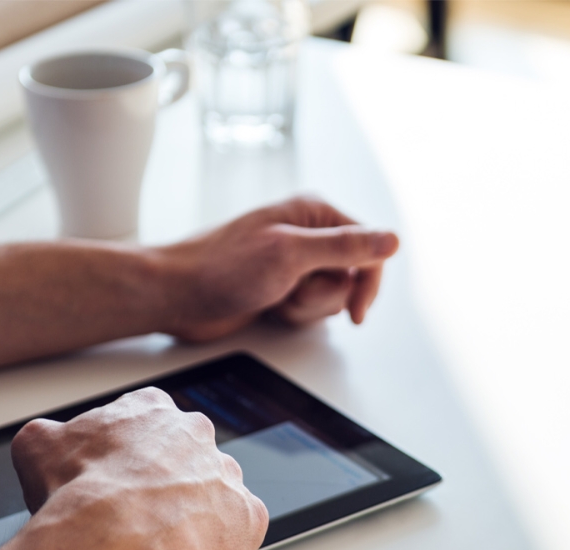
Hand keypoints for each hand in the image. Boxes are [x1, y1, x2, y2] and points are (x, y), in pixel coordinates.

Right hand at [10, 387, 267, 549]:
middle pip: (185, 456)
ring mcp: (227, 474)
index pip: (147, 423)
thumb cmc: (79, 493)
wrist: (113, 539)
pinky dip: (221, 544)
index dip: (129, 455)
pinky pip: (241, 529)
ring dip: (195, 514)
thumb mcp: (36, 448)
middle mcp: (196, 433)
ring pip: (215, 493)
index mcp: (151, 410)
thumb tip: (43, 443)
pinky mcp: (249, 517)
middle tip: (138, 514)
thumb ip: (49, 437)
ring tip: (161, 544)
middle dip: (165, 483)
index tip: (117, 477)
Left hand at [157, 196, 399, 341]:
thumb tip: (392, 239)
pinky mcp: (281, 289)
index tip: (356, 313)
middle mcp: (307, 236)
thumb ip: (345, 247)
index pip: (369, 247)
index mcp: (314, 213)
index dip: (367, 282)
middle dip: (324, 296)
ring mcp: (293, 265)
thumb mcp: (290, 254)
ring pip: (330, 298)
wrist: (177, 295)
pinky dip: (293, 316)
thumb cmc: (222, 268)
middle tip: (291, 291)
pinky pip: (308, 309)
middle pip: (350, 277)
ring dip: (306, 308)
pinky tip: (268, 308)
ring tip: (274, 298)